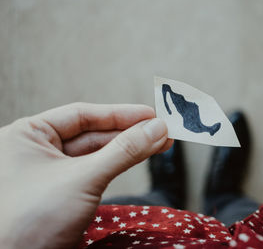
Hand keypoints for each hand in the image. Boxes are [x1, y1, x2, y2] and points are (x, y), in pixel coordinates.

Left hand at [0, 103, 172, 248]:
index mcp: (28, 135)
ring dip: (128, 149)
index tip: (150, 114)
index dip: (119, 113)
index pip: (82, 115)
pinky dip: (118, 165)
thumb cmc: (29, 221)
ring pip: (96, 154)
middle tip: (161, 130)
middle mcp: (38, 150)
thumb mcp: (83, 178)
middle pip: (92, 134)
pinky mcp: (64, 193)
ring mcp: (51, 173)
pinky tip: (138, 157)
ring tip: (158, 143)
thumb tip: (156, 129)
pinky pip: (95, 172)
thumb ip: (123, 151)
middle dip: (129, 133)